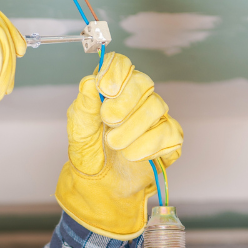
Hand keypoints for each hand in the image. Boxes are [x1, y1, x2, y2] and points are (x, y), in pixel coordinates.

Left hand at [56, 52, 182, 239]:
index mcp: (114, 89)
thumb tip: (90, 82)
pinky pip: (169, 133)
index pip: (121, 65)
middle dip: (125, 102)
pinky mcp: (169, 138)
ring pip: (156, 107)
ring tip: (114, 144)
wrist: (100, 183)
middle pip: (143, 83)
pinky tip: (132, 155)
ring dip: (132, 128)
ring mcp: (156, 117)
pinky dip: (148, 145)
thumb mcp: (79, 129)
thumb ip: (84, 106)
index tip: (105, 89)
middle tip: (108, 120)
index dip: (115, 72)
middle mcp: (138, 98)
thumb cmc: (90, 149)